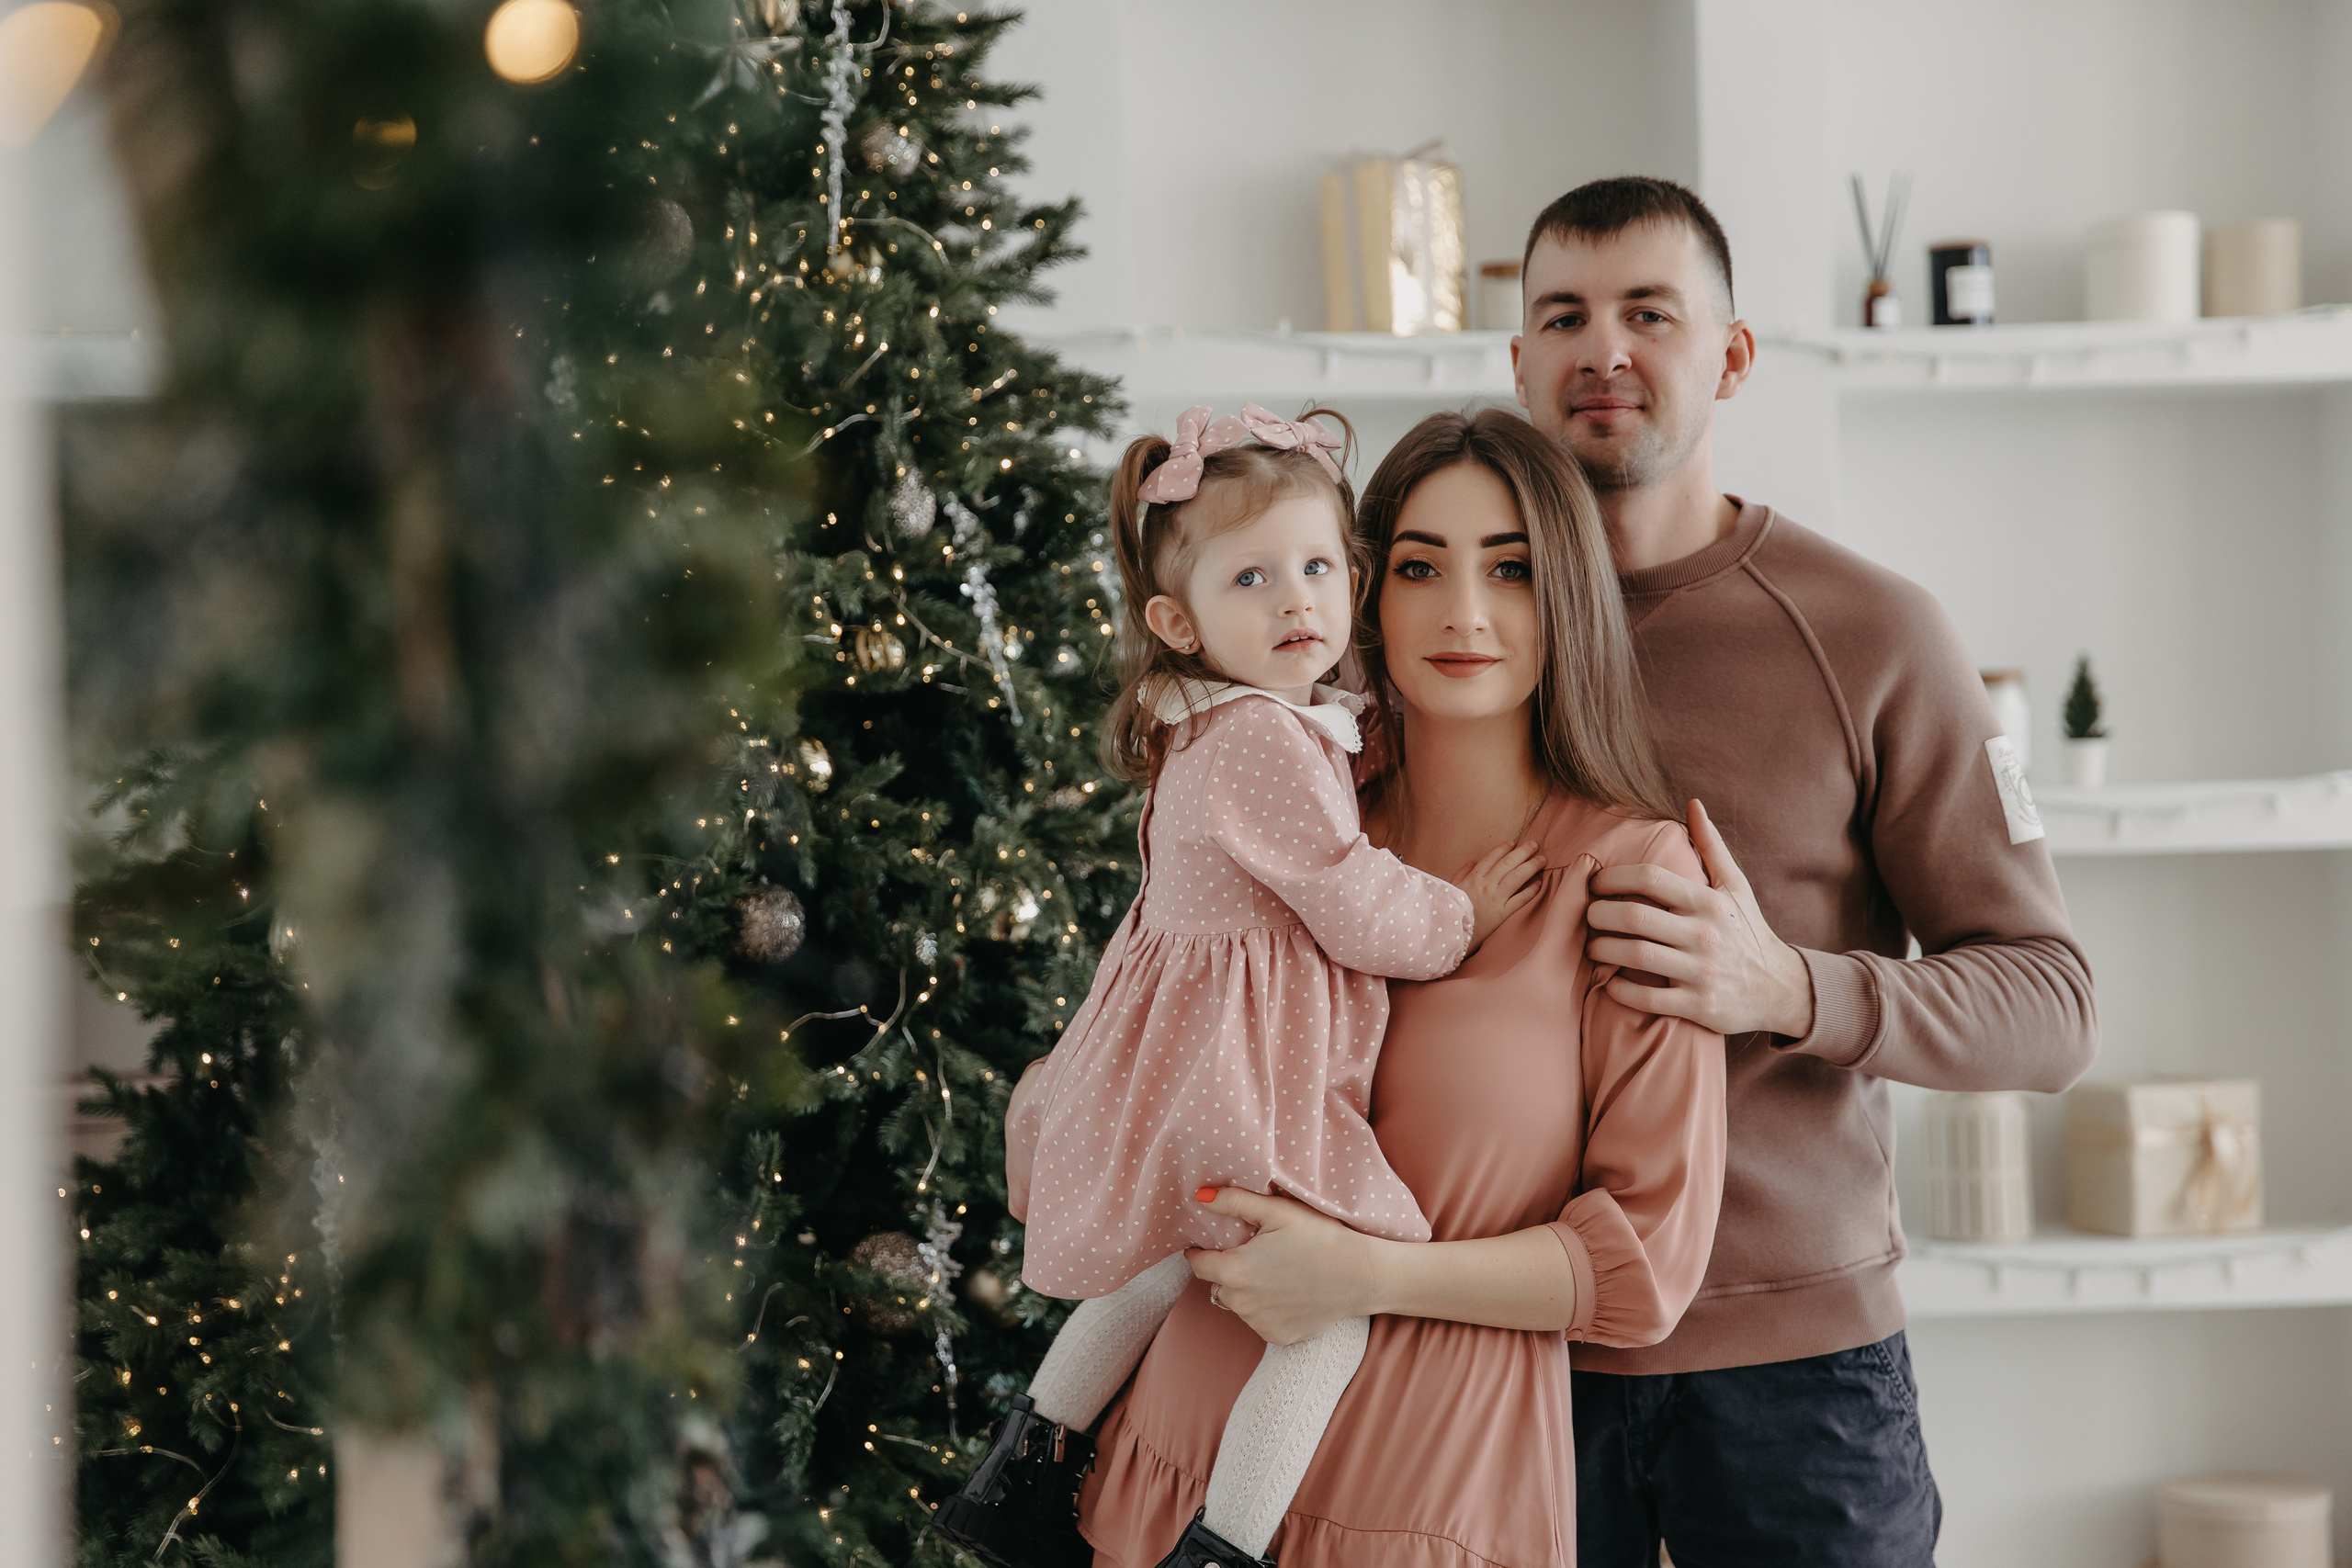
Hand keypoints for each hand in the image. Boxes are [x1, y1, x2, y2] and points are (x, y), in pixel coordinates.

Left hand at [1182, 1188, 1381, 1345]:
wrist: (1362, 1276)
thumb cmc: (1320, 1238)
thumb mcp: (1278, 1211)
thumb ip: (1235, 1202)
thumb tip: (1200, 1197)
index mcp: (1235, 1271)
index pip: (1198, 1265)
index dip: (1200, 1252)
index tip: (1211, 1244)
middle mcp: (1241, 1303)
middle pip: (1218, 1284)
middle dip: (1227, 1270)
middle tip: (1254, 1254)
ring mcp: (1259, 1324)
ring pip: (1239, 1304)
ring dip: (1247, 1290)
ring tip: (1276, 1272)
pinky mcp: (1277, 1337)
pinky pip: (1259, 1321)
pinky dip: (1266, 1309)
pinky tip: (1288, 1292)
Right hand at [1451, 840, 1544, 951]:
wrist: (1451, 932)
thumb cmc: (1450, 910)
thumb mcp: (1451, 888)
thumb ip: (1461, 873)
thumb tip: (1472, 861)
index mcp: (1473, 878)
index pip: (1491, 858)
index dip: (1503, 849)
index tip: (1513, 842)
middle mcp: (1486, 885)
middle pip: (1508, 864)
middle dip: (1522, 852)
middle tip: (1534, 844)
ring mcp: (1496, 898)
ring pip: (1517, 877)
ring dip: (1531, 866)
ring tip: (1542, 859)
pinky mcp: (1503, 913)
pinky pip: (1520, 899)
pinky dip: (1531, 890)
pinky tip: (1539, 883)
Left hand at [1585, 800, 1815, 1037]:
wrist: (1781, 988)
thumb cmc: (1748, 931)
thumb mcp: (1736, 886)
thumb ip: (1711, 846)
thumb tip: (1693, 804)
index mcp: (1708, 901)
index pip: (1649, 878)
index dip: (1612, 878)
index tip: (1595, 884)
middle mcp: (1704, 934)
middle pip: (1634, 917)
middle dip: (1599, 914)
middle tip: (1587, 915)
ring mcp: (1701, 971)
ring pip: (1635, 956)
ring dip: (1602, 950)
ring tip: (1591, 946)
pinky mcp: (1699, 1005)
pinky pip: (1648, 999)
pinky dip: (1620, 990)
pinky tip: (1610, 982)